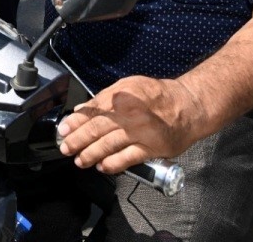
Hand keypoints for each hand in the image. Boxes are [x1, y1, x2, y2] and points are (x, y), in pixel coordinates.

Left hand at [56, 75, 207, 173]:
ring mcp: (141, 132)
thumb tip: (82, 110)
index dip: (75, 122)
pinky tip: (102, 167)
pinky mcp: (152, 148)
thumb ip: (104, 97)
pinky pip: (128, 158)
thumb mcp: (129, 85)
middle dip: (78, 140)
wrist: (190, 106)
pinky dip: (113, 164)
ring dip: (91, 154)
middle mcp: (130, 113)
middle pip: (97, 128)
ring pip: (109, 145)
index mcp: (122, 96)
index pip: (92, 110)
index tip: (63, 130)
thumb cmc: (158, 95)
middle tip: (66, 148)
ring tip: (80, 160)